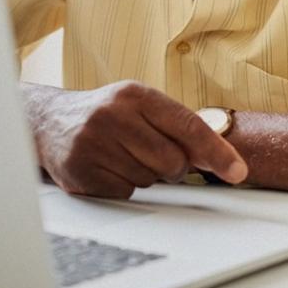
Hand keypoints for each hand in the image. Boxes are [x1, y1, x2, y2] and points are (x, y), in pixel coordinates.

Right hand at [30, 81, 246, 198]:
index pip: (187, 126)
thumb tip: (222, 159)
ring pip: (148, 180)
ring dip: (144, 175)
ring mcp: (93, 144)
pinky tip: (108, 168)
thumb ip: (179, 127)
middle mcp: (112, 115)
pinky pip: (125, 193)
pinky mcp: (80, 172)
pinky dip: (123, 186)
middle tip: (152, 155)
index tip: (238, 171)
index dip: (217, 152)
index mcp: (134, 94)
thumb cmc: (107, 115)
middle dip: (172, 167)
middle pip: (172, 161)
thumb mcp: (141, 107)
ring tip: (122, 156)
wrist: (49, 122)